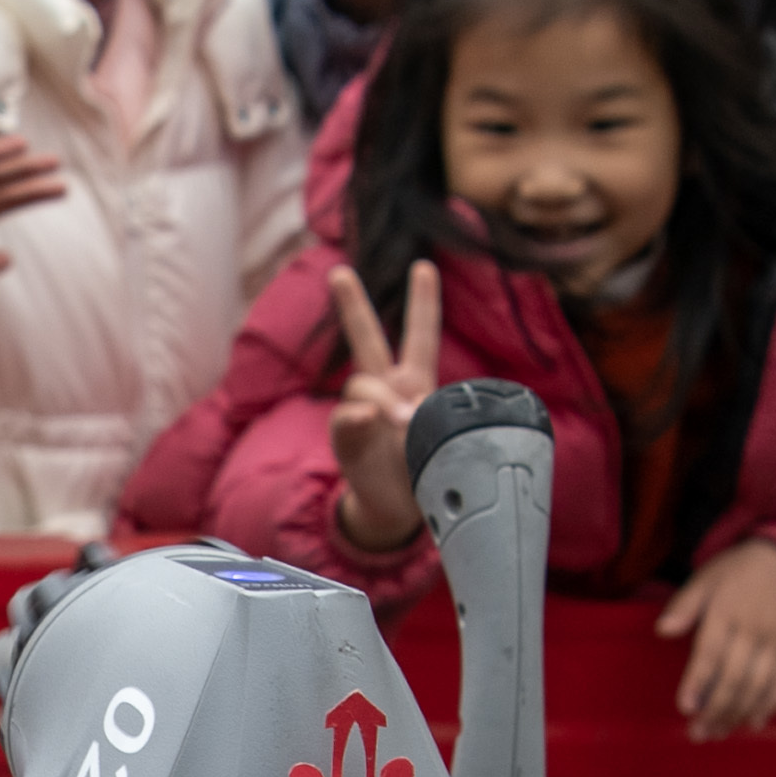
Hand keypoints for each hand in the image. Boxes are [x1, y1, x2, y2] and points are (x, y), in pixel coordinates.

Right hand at [320, 262, 441, 554]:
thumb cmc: (422, 470)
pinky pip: (346, 418)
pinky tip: (368, 420)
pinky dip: (358, 417)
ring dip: (380, 397)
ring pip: (360, 383)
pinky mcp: (345, 437)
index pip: (420, 335)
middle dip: (352, 305)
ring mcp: (363, 412)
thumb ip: (418, 421)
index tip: (423, 267)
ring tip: (397, 420)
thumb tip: (378, 412)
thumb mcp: (438, 442)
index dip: (423, 301)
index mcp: (415, 383)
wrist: (397, 508)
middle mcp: (386, 390)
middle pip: (367, 340)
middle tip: (337, 272)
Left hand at [655, 536, 775, 739]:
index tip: (685, 707)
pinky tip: (753, 723)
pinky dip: (771, 705)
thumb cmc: (737, 573)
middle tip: (698, 733)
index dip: (697, 681)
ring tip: (718, 733)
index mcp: (727, 611)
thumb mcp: (706, 578)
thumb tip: (663, 630)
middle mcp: (754, 629)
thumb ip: (684, 605)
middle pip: (735, 677)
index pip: (710, 652)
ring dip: (738, 714)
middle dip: (716, 709)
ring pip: (759, 685)